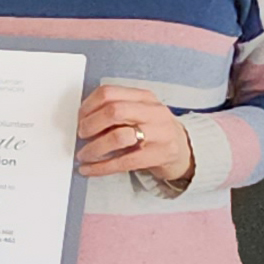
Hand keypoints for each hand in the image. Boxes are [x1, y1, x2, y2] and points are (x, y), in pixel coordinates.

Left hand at [76, 84, 194, 191]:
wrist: (184, 150)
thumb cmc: (153, 131)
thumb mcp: (138, 113)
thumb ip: (115, 111)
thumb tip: (80, 121)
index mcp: (144, 97)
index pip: (109, 93)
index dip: (88, 106)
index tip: (79, 118)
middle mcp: (154, 112)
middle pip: (113, 111)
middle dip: (90, 124)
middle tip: (81, 135)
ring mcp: (159, 133)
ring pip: (118, 136)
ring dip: (94, 148)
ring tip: (84, 154)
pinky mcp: (159, 155)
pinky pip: (124, 162)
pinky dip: (101, 167)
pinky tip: (88, 169)